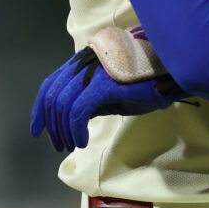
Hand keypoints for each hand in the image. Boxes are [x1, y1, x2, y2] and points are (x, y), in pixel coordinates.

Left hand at [30, 38, 186, 151]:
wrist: (171, 77)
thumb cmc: (144, 85)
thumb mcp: (110, 93)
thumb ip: (88, 100)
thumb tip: (69, 119)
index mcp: (84, 63)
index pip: (50, 84)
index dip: (39, 109)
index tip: (38, 130)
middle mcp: (85, 63)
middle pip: (52, 95)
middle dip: (51, 125)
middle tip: (59, 145)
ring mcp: (93, 72)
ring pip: (62, 105)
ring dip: (63, 130)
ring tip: (73, 145)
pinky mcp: (104, 85)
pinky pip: (78, 111)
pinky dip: (76, 129)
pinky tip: (83, 141)